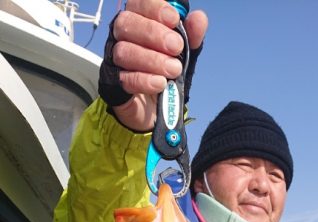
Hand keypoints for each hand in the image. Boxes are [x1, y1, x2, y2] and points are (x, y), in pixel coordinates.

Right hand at [99, 0, 207, 131]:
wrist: (158, 109)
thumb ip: (191, 36)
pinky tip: (160, 83)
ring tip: (174, 70)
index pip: (139, 3)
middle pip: (127, 23)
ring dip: (152, 59)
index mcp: (138, 20)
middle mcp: (122, 36)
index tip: (174, 20)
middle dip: (154, 34)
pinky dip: (144, 80)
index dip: (155, 8)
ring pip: (124, 51)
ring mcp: (114, 59)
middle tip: (176, 47)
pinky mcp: (113, 84)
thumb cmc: (166, 72)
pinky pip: (124, 78)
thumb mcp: (183, 54)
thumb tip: (199, 18)